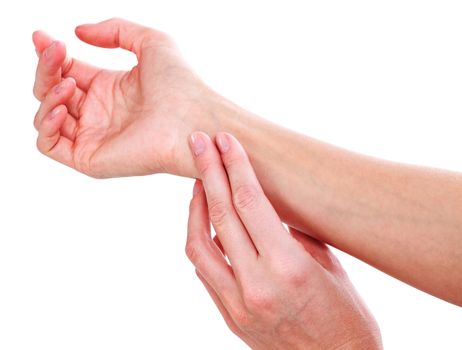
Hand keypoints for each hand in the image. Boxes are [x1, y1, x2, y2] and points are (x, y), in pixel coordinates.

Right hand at [32, 18, 215, 177]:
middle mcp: (99, 114)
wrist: (193, 118)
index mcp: (109, 89)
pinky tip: (61, 106)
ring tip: (68, 82)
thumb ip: (115, 30)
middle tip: (54, 50)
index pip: (67, 71)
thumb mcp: (150, 42)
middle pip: (52, 91)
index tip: (42, 37)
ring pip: (46, 116)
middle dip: (46, 68)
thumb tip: (78, 32)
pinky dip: (45, 125)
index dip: (51, 55)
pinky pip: (49, 146)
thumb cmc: (181, 84)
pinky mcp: (91, 159)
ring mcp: (94, 137)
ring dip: (47, 94)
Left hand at [185, 132, 381, 349]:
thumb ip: (289, 233)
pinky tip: (210, 225)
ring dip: (196, 208)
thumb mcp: (325, 264)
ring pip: (199, 245)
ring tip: (200, 183)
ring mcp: (237, 303)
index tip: (224, 140)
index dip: (235, 165)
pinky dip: (202, 241)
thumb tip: (264, 206)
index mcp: (287, 265)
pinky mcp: (229, 316)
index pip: (251, 202)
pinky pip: (205, 271)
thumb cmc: (345, 314)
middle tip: (198, 142)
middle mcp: (256, 284)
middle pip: (221, 215)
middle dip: (207, 171)